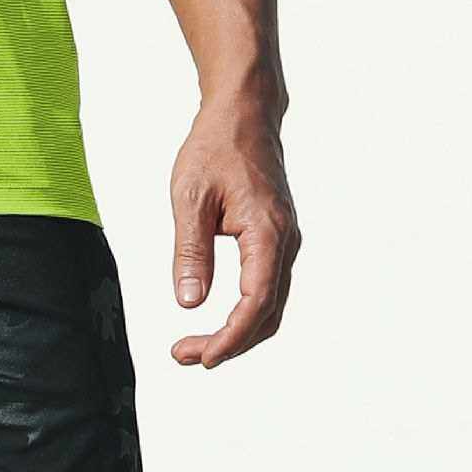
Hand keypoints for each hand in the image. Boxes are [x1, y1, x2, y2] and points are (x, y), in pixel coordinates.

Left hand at [168, 96, 301, 367]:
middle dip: (230, 344)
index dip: (229, 339)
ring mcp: (286, 240)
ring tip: (196, 345)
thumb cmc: (214, 147)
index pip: (255, 304)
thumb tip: (189, 303)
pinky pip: (268, 286)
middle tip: (185, 356)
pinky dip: (247, 311)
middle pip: (267, 315)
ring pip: (270, 304)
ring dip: (238, 332)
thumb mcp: (190, 197)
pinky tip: (220, 318)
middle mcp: (286, 242)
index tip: (200, 358)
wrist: (243, 114)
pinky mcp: (278, 237)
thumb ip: (190, 251)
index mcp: (267, 233)